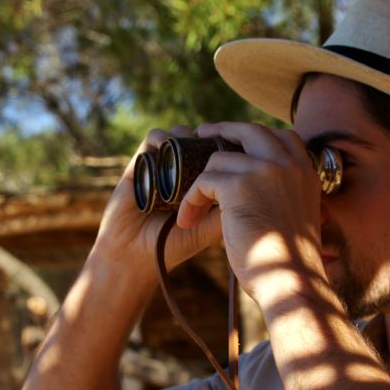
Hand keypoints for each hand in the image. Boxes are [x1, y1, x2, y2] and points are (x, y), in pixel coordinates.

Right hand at [89, 126, 223, 280]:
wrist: (137, 255)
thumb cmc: (175, 245)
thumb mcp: (211, 228)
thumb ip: (232, 207)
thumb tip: (252, 179)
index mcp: (203, 183)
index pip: (219, 153)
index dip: (228, 145)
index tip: (235, 147)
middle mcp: (183, 171)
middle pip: (201, 138)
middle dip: (210, 135)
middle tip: (216, 140)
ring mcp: (162, 165)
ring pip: (180, 134)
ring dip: (188, 134)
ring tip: (192, 144)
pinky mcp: (140, 163)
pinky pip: (153, 139)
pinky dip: (162, 136)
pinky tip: (168, 146)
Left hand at [177, 122, 327, 304]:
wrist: (291, 282)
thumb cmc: (290, 264)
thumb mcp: (296, 217)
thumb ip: (283, 194)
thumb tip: (256, 188)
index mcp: (306, 172)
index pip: (282, 136)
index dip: (254, 135)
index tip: (234, 141)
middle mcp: (289, 165)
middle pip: (250, 130)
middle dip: (223, 130)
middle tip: (201, 135)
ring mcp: (265, 171)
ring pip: (219, 159)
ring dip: (199, 183)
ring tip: (190, 209)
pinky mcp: (240, 186)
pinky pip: (203, 181)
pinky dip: (190, 200)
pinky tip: (187, 220)